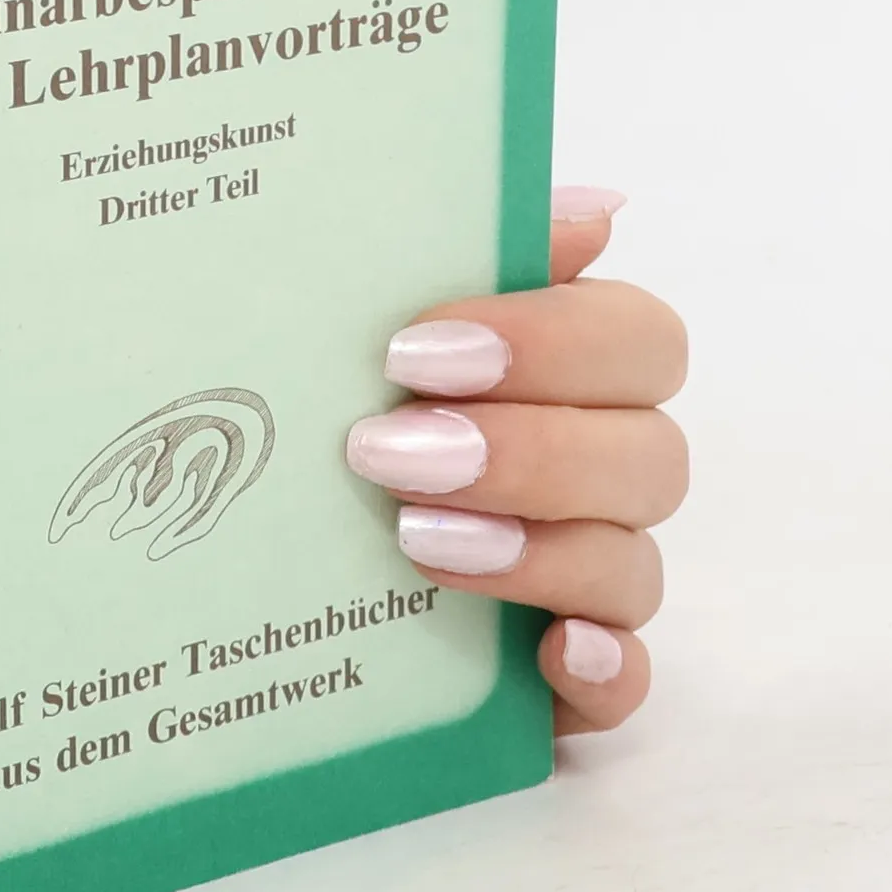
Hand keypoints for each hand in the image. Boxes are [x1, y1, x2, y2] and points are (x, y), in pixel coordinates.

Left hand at [344, 187, 686, 735]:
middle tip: (386, 452)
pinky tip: (553, 654)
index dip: (550, 341)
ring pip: (632, 566)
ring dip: (537, 550)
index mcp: (568, 374)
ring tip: (413, 540)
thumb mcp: (363, 321)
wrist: (241, 550)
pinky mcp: (564, 679)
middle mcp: (597, 474)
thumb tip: (596, 207)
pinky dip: (604, 670)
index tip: (412, 349)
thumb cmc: (323, 410)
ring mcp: (588, 582)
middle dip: (527, 450)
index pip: (638, 340)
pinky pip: (626, 684)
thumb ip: (462, 251)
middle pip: (650, 455)